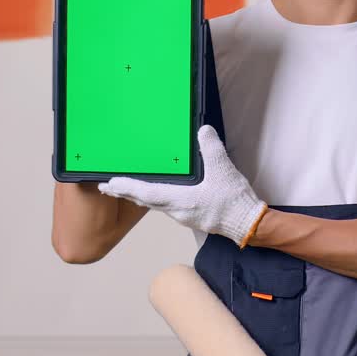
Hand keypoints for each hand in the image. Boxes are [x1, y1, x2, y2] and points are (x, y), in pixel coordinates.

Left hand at [99, 126, 267, 246]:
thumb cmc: (233, 202)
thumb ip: (211, 149)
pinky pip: (164, 206)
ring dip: (138, 196)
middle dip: (125, 193)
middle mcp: (176, 210)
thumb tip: (203, 130)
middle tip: (108, 188)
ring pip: (153, 205)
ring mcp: (183, 215)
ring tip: (125, 190)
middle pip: (144, 201)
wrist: (248, 224)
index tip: (109, 184)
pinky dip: (152, 199)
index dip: (126, 187)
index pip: (145, 193)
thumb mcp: (223, 170)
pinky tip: (154, 195)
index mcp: (179, 200)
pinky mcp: (191, 216)